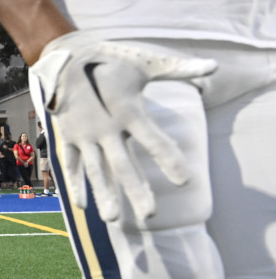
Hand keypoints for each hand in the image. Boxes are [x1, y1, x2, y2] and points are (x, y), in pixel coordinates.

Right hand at [31, 32, 216, 220]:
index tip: (185, 182)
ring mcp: (85, 135)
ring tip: (113, 220)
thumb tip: (214, 66)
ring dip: (104, 194)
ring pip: (96, 170)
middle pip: (124, 165)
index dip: (169, 161)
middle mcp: (106, 128)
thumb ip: (179, 69)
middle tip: (151, 215)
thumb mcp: (145, 62)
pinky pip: (71, 164)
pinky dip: (76, 184)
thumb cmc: (110, 60)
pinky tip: (83, 207)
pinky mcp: (70, 137)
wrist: (65, 57)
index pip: (154, 140)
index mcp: (128, 111)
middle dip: (137, 191)